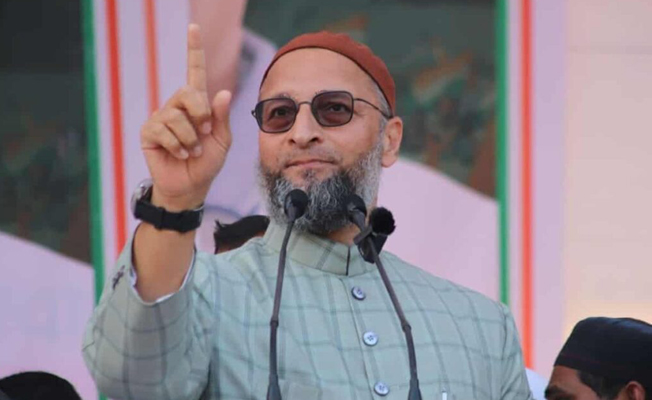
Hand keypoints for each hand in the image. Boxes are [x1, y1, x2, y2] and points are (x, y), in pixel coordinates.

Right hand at [140, 23, 231, 210]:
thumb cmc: (207, 162)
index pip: (194, 72)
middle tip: (205, 134)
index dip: (194, 50)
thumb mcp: (222, 141)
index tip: (194, 27)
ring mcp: (161, 118)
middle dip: (201, 115)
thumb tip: (223, 92)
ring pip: (175, 116)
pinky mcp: (149, 132)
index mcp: (197, 105)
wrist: (191, 186)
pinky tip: (179, 154)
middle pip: (187, 92)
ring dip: (190, 138)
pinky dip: (176, 145)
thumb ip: (221, 118)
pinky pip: (163, 130)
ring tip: (192, 151)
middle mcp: (177, 106)